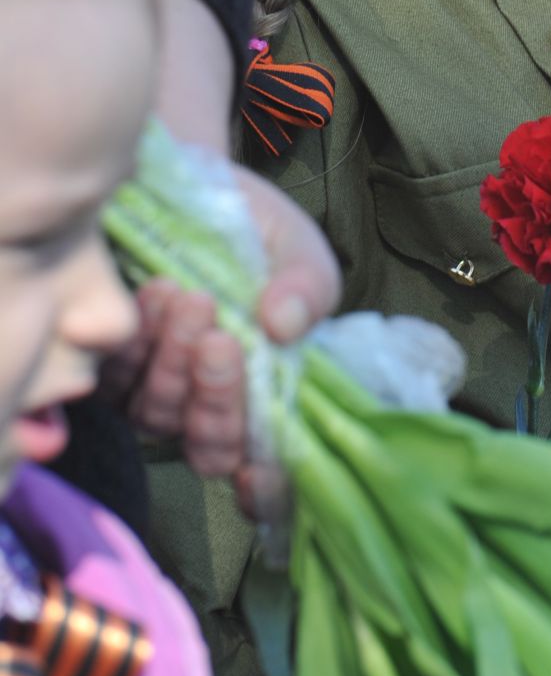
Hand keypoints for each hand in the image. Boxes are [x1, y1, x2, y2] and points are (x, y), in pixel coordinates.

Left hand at [100, 164, 339, 513]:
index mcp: (272, 396)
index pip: (269, 471)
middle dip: (215, 400)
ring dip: (174, 364)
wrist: (199, 186)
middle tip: (220, 337)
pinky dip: (137, 345)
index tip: (258, 475)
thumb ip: (308, 287)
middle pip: (209, 450)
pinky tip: (157, 294)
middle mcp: (215, 408)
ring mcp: (163, 393)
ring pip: (159, 416)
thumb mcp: (298, 250)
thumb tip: (284, 325)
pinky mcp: (117, 368)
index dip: (266, 490)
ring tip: (187, 298)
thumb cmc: (257, 232)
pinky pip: (116, 380)